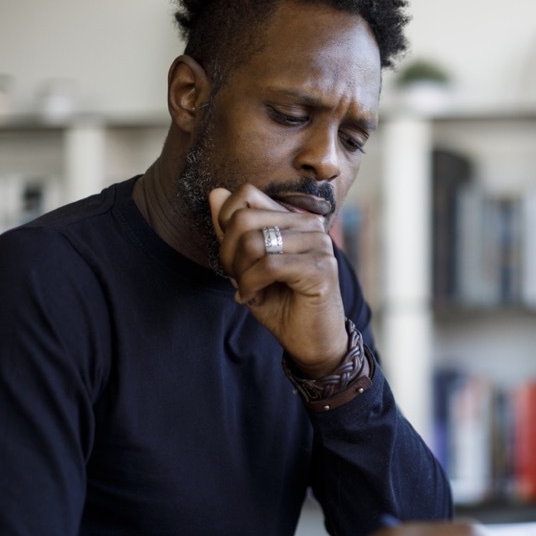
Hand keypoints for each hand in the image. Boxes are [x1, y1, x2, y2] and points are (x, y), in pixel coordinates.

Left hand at [208, 184, 346, 376]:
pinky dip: (251, 284)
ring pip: (254, 242)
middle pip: (244, 219)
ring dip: (241, 273)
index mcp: (294, 219)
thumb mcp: (247, 265)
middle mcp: (310, 224)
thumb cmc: (282, 304)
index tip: (233, 258)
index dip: (225, 225)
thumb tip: (215, 193)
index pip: (247, 195)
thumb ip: (233, 231)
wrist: (312, 342)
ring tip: (249, 290)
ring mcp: (318, 243)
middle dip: (228, 254)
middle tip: (237, 279)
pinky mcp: (320, 267)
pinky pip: (269, 265)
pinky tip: (253, 297)